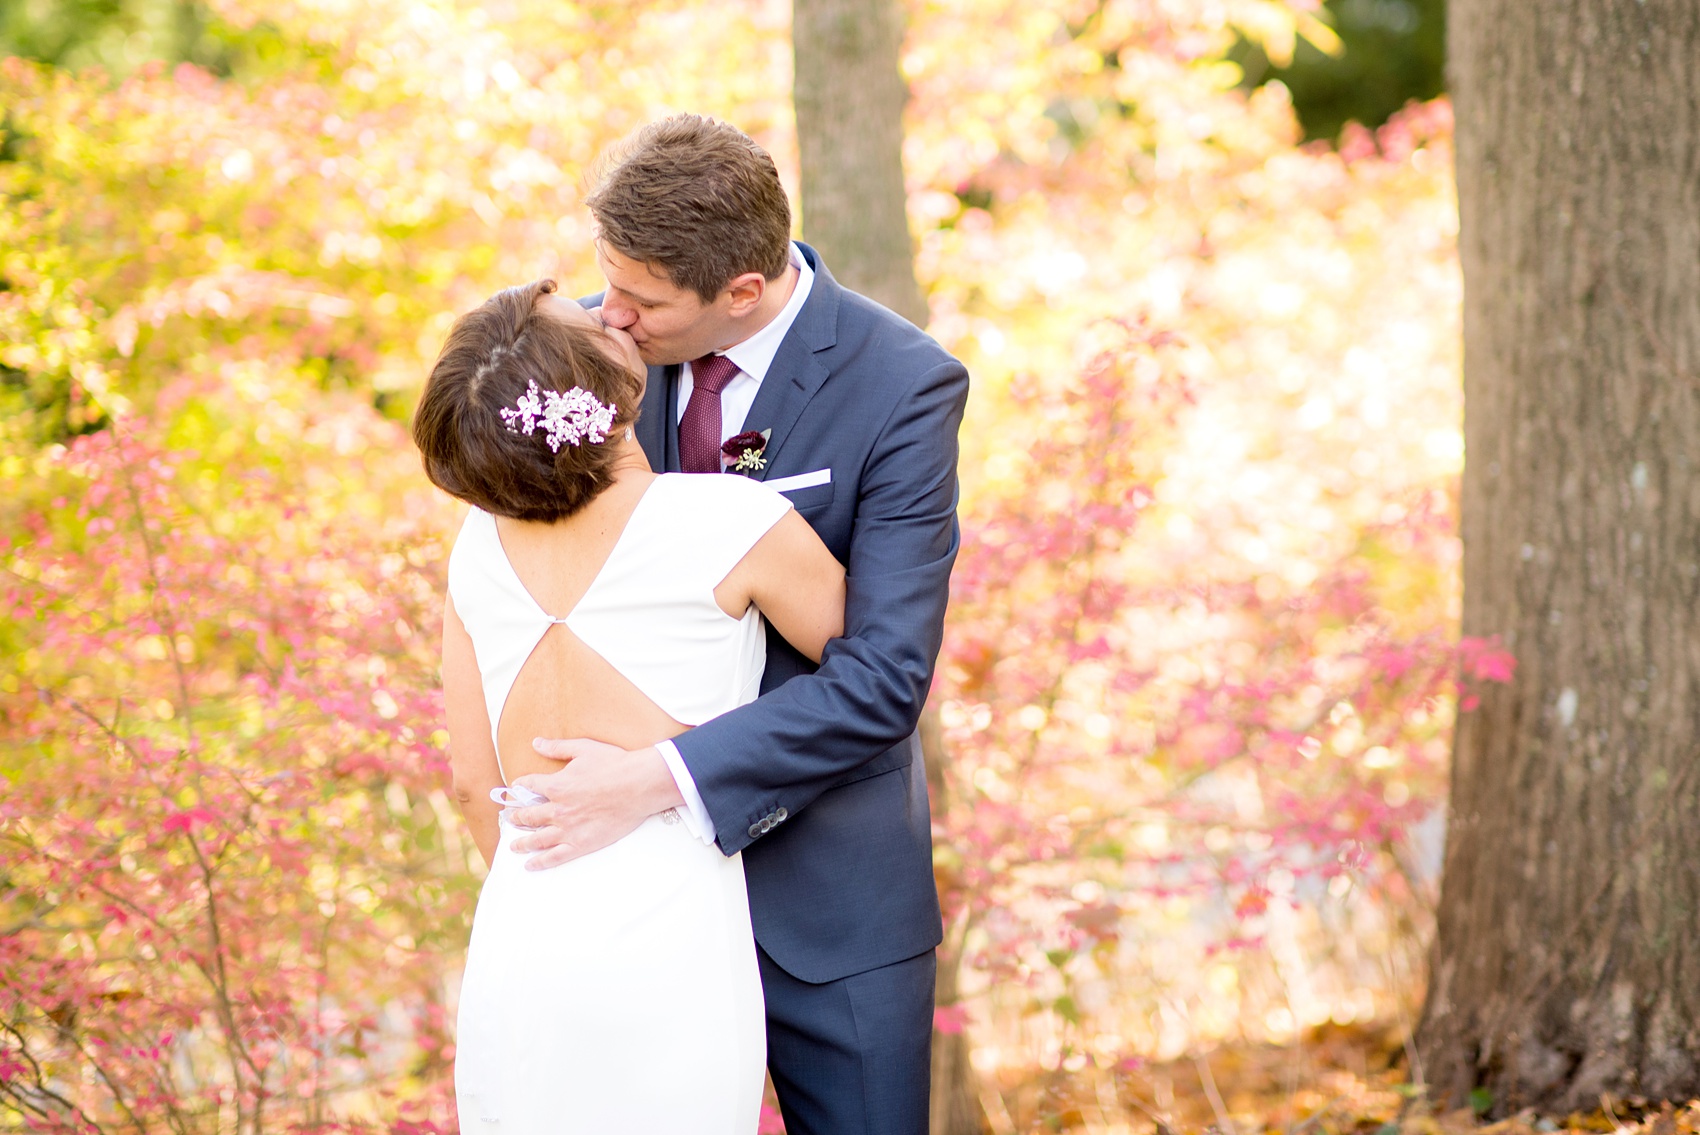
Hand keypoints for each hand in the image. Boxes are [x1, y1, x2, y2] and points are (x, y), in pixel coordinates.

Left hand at [507, 739, 683, 870]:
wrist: (639, 785)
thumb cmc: (614, 764)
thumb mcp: (584, 748)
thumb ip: (557, 747)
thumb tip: (537, 743)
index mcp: (556, 785)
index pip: (529, 786)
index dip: (520, 787)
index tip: (515, 789)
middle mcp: (557, 809)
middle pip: (528, 815)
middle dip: (516, 817)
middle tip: (509, 819)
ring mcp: (568, 829)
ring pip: (537, 839)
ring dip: (522, 843)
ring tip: (514, 846)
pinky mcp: (581, 844)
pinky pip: (555, 856)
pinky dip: (540, 862)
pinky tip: (531, 865)